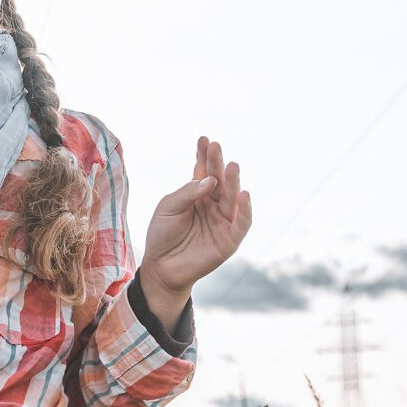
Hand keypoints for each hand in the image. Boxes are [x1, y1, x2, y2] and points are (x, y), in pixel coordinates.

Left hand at [137, 135, 250, 323]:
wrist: (161, 267)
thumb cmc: (162, 235)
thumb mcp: (168, 208)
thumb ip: (187, 193)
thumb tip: (209, 180)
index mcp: (197, 194)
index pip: (203, 171)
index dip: (204, 155)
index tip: (204, 139)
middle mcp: (212, 204)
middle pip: (219, 181)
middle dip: (218, 163)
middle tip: (216, 147)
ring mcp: (222, 221)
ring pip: (231, 198)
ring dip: (234, 182)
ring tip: (232, 165)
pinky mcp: (229, 239)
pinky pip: (241, 223)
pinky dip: (245, 210)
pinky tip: (243, 195)